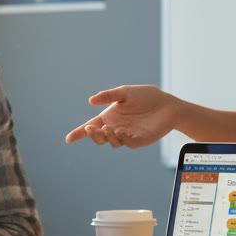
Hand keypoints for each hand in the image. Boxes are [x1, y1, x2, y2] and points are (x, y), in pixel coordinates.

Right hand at [64, 85, 178, 147]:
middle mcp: (116, 127)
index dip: (79, 133)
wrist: (167, 104)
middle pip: (99, 137)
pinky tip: (120, 131)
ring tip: (107, 128)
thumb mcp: (125, 92)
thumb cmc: (146, 97)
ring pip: (112, 141)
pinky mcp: (139, 140)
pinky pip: (128, 142)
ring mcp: (127, 135)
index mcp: (110, 117)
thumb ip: (108, 96)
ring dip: (107, 136)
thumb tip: (90, 101)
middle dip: (92, 135)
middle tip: (89, 129)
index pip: (91, 127)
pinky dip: (122, 138)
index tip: (69, 139)